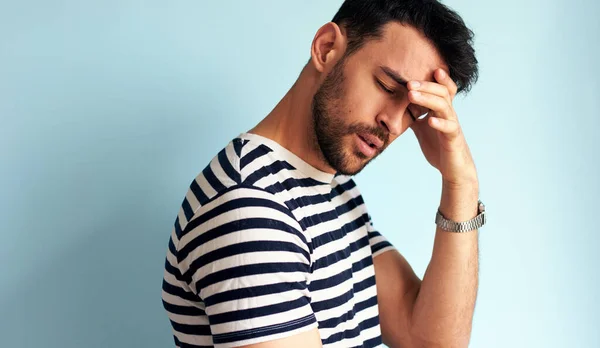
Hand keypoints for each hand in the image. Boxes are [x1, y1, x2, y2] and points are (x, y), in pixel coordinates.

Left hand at [407, 69, 477, 187]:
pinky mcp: (453, 138)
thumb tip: (396, 106)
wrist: (453, 168)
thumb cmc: (438, 145)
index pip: (442, 88)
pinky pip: (450, 128)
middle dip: (426, 86)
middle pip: (442, 92)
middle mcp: (449, 113)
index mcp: (442, 109)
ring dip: (428, 99)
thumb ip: (413, 115)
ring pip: (444, 106)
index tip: (423, 68)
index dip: (438, 78)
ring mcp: (452, 125)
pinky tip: (430, 120)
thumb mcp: (421, 128)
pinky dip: (440, 123)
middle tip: (409, 83)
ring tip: (412, 95)